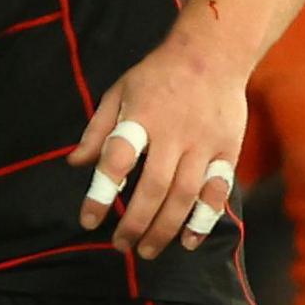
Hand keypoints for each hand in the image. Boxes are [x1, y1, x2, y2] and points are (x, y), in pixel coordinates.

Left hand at [70, 38, 248, 257]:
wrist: (214, 53)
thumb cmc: (157, 75)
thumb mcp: (118, 92)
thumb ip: (97, 130)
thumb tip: (76, 164)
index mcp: (140, 118)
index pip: (117, 161)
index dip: (101, 194)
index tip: (89, 221)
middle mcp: (174, 134)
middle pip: (154, 188)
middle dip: (136, 223)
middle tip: (120, 246)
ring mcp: (205, 143)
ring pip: (186, 195)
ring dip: (166, 228)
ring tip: (148, 251)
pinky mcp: (229, 149)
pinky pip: (218, 190)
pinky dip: (204, 219)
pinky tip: (190, 241)